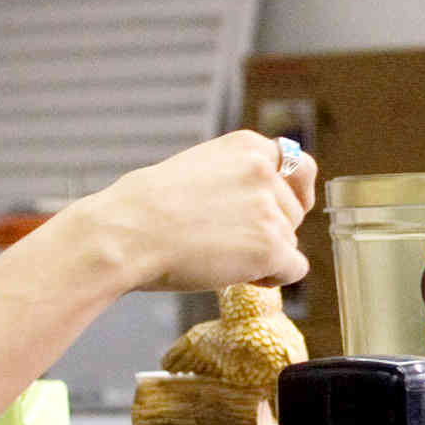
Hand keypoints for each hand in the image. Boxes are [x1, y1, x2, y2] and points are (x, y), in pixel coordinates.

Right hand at [73, 131, 316, 291]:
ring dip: (263, 256)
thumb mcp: (199, 170)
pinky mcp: (270, 246)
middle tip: (227, 241)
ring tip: (218, 255)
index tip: (286, 209)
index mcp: (247, 147)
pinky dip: (272, 278)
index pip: (299, 167)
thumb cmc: (146, 208)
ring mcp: (270, 209)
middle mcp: (264, 172)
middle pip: (295, 213)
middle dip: (271, 230)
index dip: (295, 193)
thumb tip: (268, 204)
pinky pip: (294, 269)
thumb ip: (237, 178)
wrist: (125, 234)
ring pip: (290, 243)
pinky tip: (238, 275)